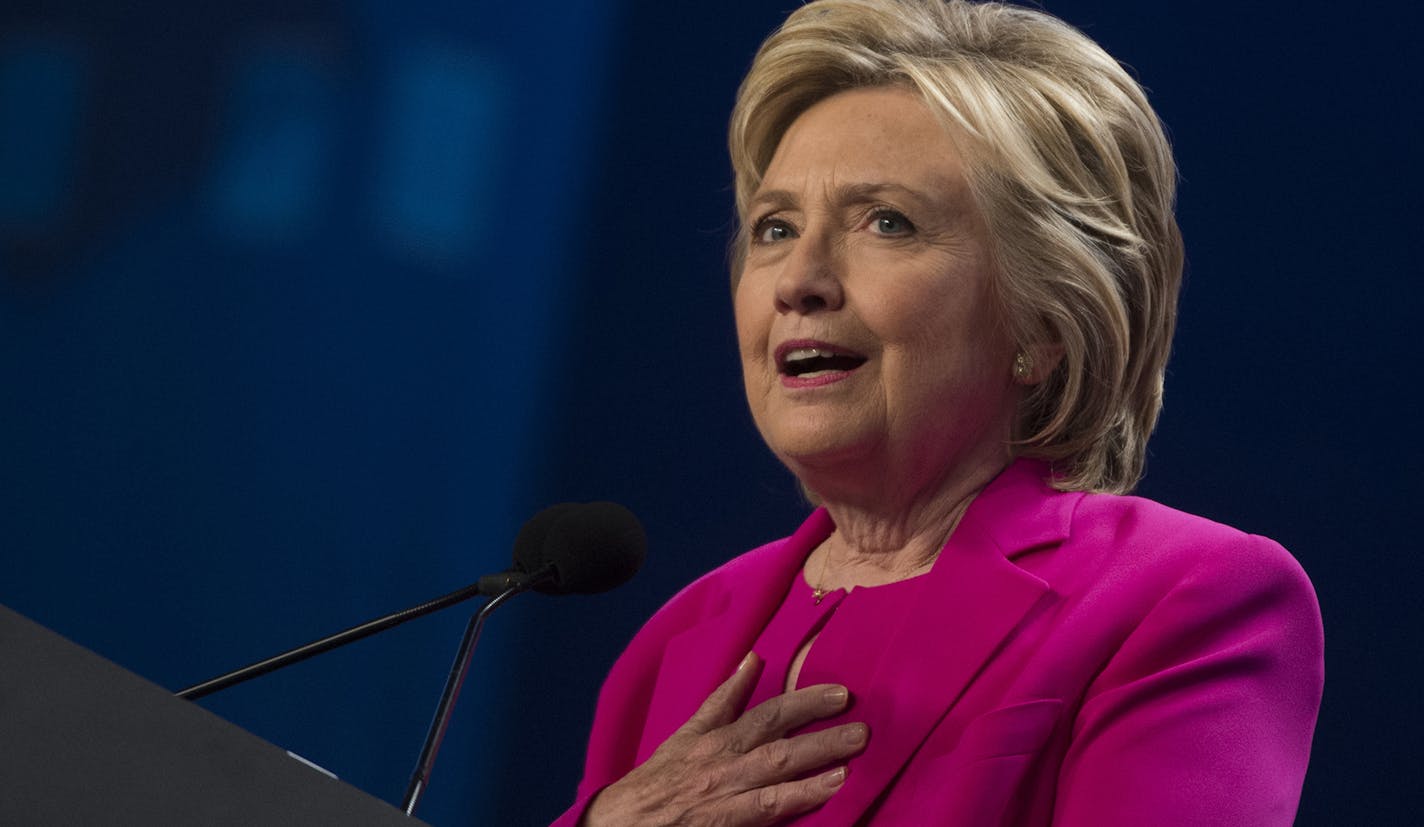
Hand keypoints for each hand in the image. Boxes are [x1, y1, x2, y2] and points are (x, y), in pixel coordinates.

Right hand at [582, 652, 867, 825]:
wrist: (620, 823)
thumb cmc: (659, 779)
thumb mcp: (688, 733)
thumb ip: (724, 698)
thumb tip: (753, 659)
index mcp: (715, 738)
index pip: (767, 713)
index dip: (805, 702)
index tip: (841, 693)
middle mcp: (721, 764)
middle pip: (777, 743)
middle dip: (821, 734)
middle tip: (863, 727)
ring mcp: (723, 796)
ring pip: (774, 778)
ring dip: (814, 769)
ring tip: (851, 760)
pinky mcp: (723, 823)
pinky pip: (765, 810)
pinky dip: (796, 800)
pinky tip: (825, 794)